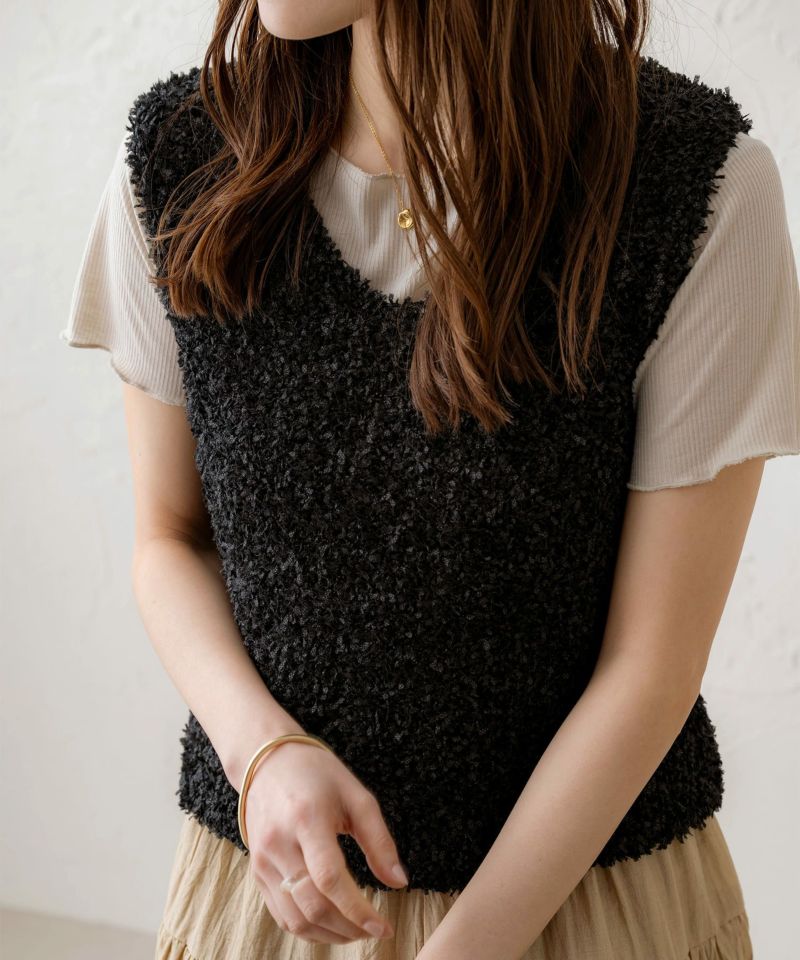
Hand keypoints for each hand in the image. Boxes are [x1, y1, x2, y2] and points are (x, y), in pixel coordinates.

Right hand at [243, 739, 408, 943]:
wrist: (266, 760)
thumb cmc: (317, 774)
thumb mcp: (356, 796)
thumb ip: (379, 840)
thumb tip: (399, 882)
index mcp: (307, 820)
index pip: (330, 879)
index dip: (358, 910)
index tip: (383, 927)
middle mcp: (279, 843)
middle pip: (312, 905)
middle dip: (348, 928)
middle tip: (373, 930)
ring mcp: (263, 860)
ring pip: (294, 918)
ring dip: (329, 934)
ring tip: (355, 931)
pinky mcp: (257, 871)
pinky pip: (280, 913)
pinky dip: (307, 927)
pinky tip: (330, 924)